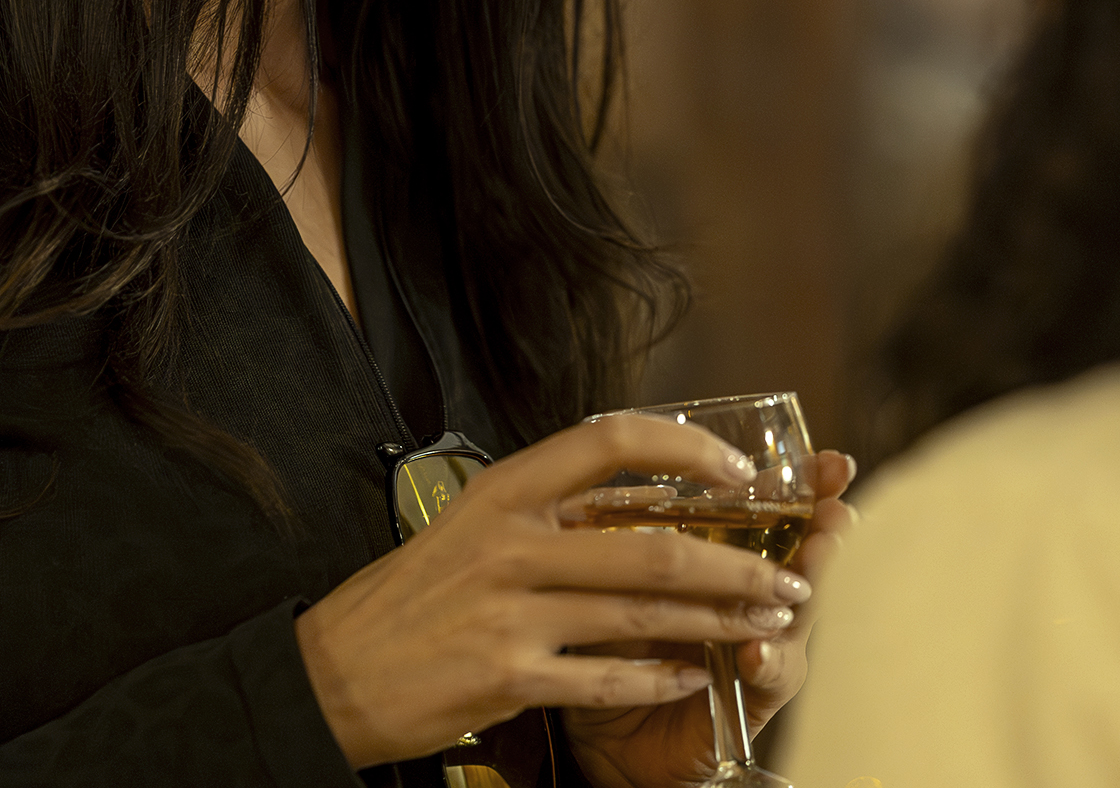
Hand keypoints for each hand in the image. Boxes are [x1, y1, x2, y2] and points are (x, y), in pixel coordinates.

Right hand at [292, 414, 816, 769]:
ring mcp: (512, 613)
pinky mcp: (510, 677)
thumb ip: (544, 509)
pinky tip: (693, 677)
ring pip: (645, 613)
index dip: (686, 451)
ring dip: (718, 620)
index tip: (737, 470)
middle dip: (736, 565)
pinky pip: (609, 675)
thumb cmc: (409, 595)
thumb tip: (633, 494)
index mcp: (504, 491)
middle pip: (653, 546)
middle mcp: (511, 544)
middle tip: (787, 579)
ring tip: (764, 623)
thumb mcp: (468, 524)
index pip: (610, 441)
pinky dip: (662, 677)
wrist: (332, 672)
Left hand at [560, 448, 857, 787]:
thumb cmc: (615, 644)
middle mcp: (754, 596)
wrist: (611, 732)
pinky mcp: (756, 695)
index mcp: (725, 556)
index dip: (805, 485)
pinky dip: (767, 661)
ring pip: (800, 609)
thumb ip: (642, 541)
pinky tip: (759, 651)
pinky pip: (770, 675)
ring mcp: (763, 642)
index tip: (829, 462)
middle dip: (827, 528)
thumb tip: (646, 486)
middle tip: (837, 509)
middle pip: (802, 553)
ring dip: (812, 584)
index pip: (774, 511)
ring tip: (818, 559)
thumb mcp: (622, 580)